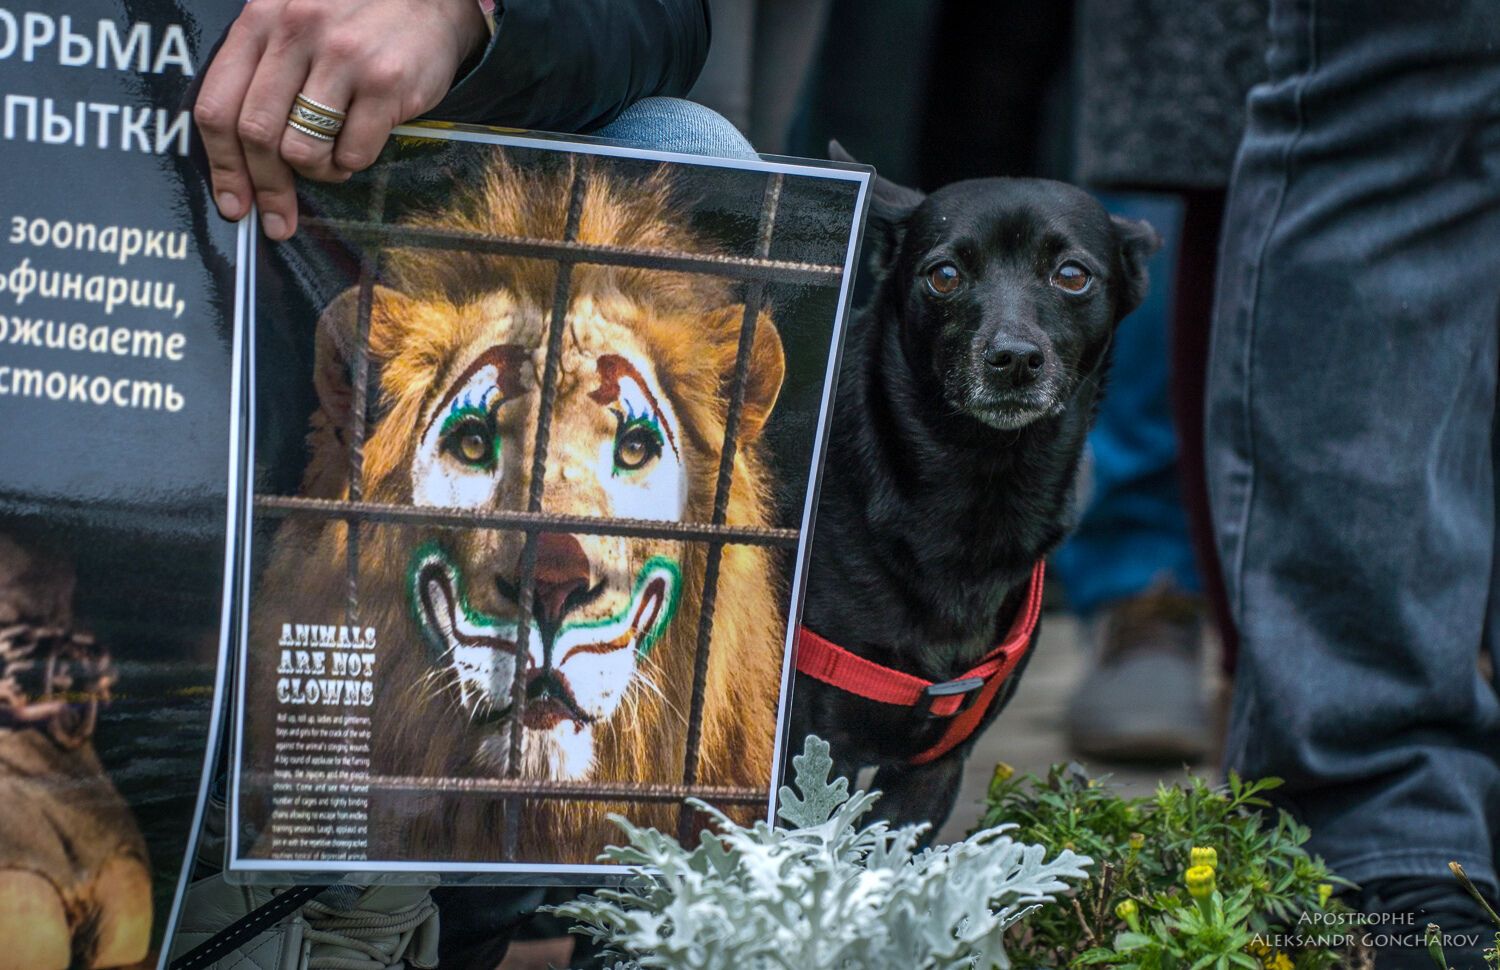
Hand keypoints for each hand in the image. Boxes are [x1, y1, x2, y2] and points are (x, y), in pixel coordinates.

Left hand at [193, 0, 486, 239]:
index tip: (233, 203)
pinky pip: (353, 154)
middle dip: (266, 187)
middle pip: (257, 134)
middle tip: (278, 217)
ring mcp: (343, 58)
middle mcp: (296, 32)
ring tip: (331, 160)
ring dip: (316, 172)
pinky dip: (352, 163)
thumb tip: (240, 157)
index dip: (222, 166)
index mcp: (262, 20)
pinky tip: (359, 143)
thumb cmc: (355, 18)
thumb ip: (262, 71)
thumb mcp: (293, 22)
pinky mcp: (386, 82)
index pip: (218, 105)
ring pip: (302, 150)